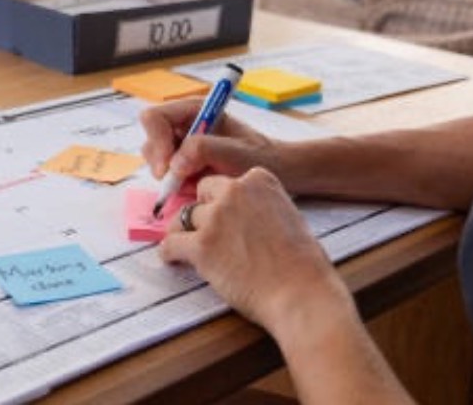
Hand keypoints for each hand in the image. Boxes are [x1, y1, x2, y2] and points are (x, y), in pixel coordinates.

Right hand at [139, 99, 278, 182]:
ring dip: (169, 176)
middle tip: (178, 182)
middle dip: (160, 162)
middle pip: (150, 139)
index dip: (156, 141)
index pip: (155, 118)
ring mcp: (180, 146)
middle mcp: (183, 125)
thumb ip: (205, 150)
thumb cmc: (260, 158)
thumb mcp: (236, 152)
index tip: (168, 167)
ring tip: (196, 183)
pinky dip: (176, 186)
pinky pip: (165, 177)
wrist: (276, 173)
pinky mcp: (182, 166)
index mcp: (194, 110)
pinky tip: (197, 188)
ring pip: (155, 160)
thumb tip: (174, 163)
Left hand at [160, 168, 347, 330]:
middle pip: (203, 194)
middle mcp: (235, 191)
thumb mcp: (287, 217)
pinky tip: (174, 259)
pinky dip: (170, 253)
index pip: (227, 183)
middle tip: (206, 232)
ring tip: (187, 248)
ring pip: (184, 218)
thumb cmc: (303, 264)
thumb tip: (242, 219)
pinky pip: (171, 243)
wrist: (301, 292)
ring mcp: (216, 217)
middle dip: (203, 212)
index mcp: (259, 181)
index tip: (224, 217)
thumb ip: (262, 209)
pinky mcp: (202, 245)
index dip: (223, 201)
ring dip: (185, 233)